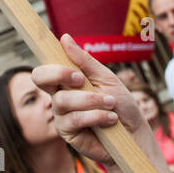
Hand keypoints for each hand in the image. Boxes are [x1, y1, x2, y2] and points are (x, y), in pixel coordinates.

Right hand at [32, 35, 144, 164]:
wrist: (134, 134)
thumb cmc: (121, 105)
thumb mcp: (106, 78)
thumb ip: (85, 61)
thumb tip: (64, 37)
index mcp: (66, 81)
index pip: (46, 68)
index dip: (53, 66)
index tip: (76, 72)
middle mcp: (60, 96)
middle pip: (40, 78)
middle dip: (59, 74)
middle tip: (82, 80)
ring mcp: (61, 115)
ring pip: (62, 100)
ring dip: (90, 100)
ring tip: (110, 103)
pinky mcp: (67, 133)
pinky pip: (74, 119)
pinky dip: (95, 116)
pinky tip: (110, 119)